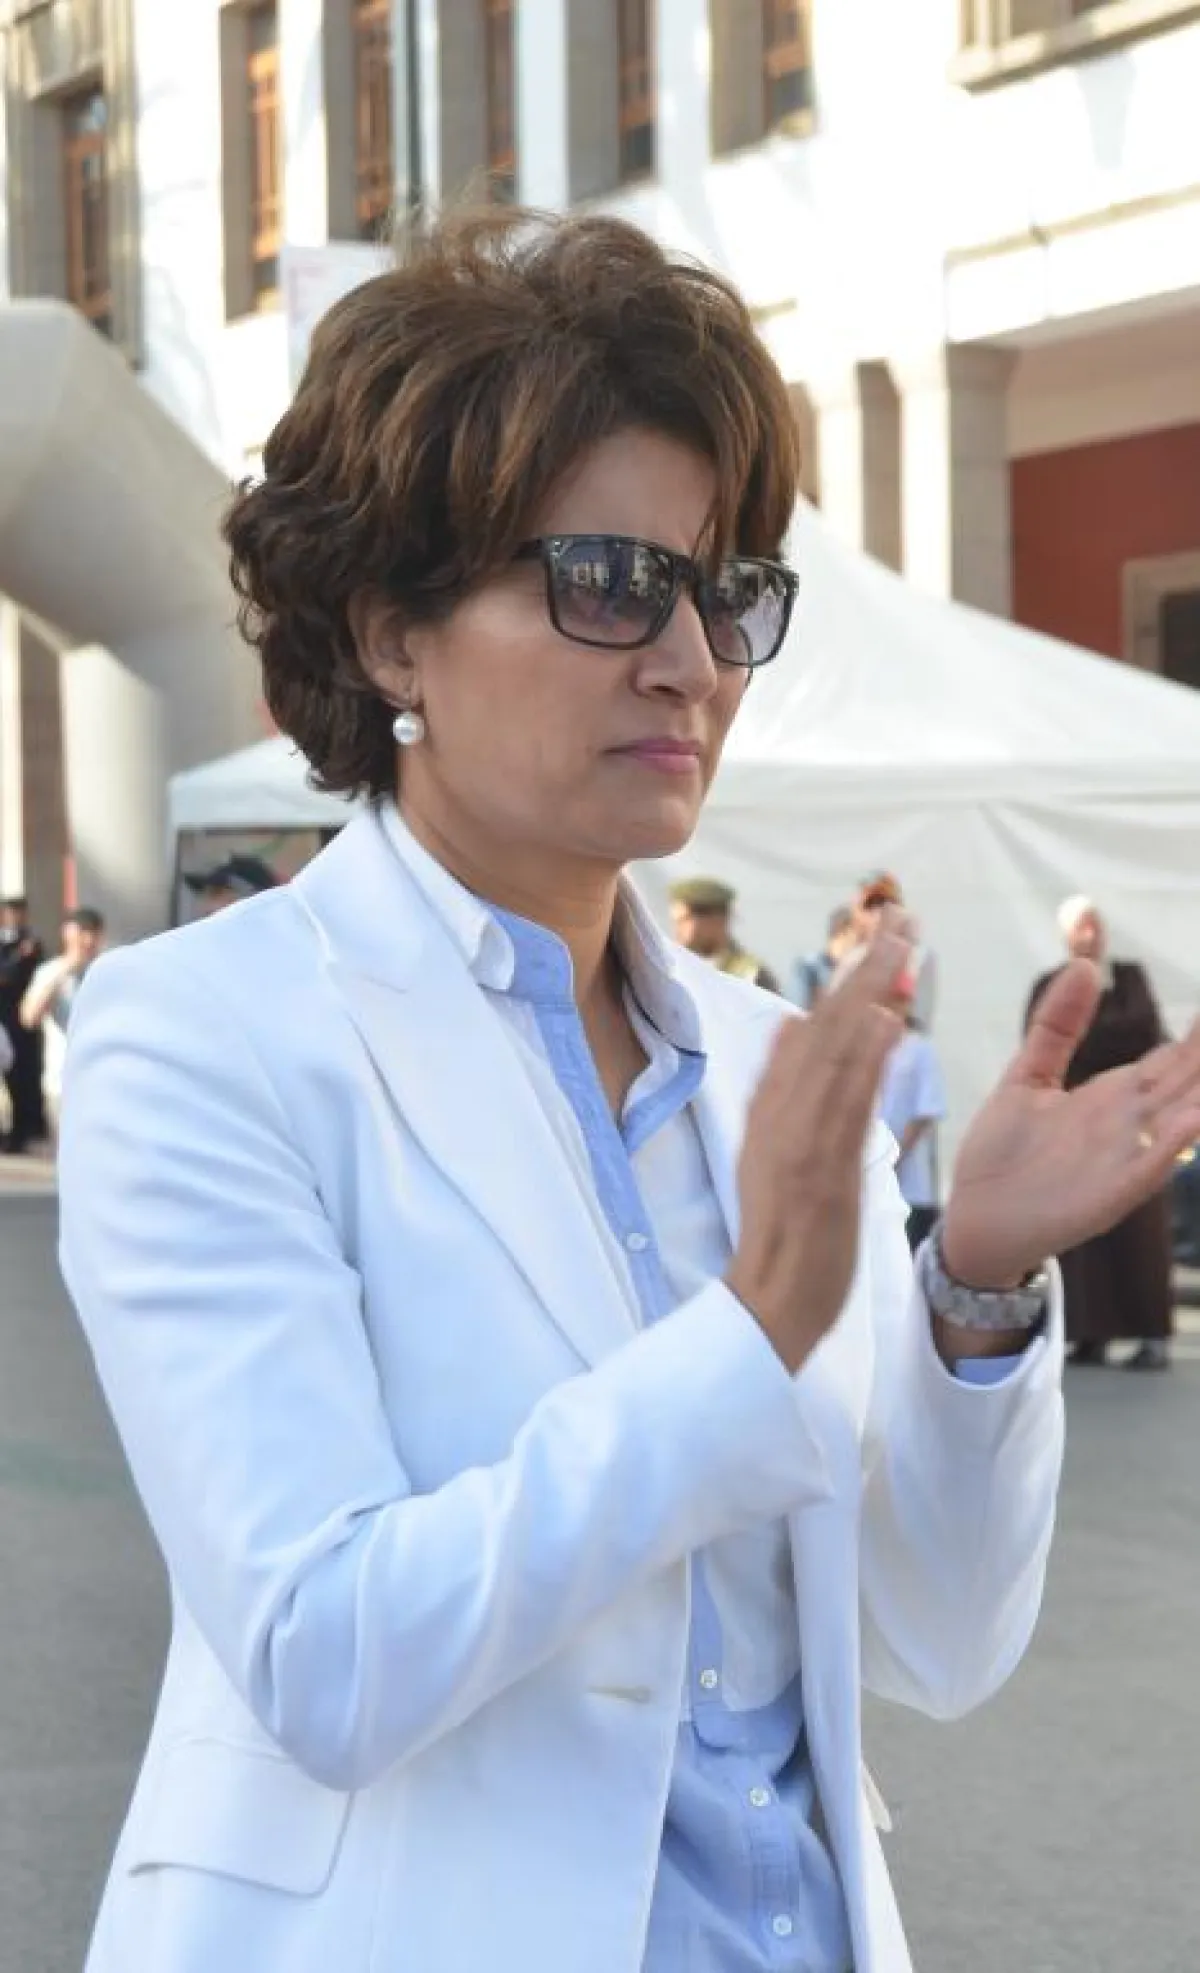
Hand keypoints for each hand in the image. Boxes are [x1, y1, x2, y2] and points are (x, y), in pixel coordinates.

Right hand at [726, 912, 910, 1372]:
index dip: (848, 978)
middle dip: (863, 968)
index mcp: (772, 1110)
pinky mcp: (821, 1173)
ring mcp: (800, 1143)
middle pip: (825, 1027)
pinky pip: (847, 1106)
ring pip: (836, 1054)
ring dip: (871, 995)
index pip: (812, 1029)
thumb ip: (779, 1090)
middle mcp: (781, 1117)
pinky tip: (892, 1021)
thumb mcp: (770, 1151)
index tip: (881, 933)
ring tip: (902, 945)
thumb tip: (788, 1026)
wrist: (767, 1307)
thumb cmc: (780, 1237)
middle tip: (900, 916)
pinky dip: (867, 1060)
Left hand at [944, 961, 1199, 1289]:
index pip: (1169, 1059)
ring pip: (1180, 1119)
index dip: (1198, 1034)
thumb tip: (1080, 965)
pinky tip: (1192, 1119)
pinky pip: (1148, 1166)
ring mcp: (1121, 1158)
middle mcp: (1126, 1125)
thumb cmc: (1002, 1154)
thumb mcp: (1027, 1076)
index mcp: (1111, 1097)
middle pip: (1184, 1082)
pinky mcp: (1108, 1193)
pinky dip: (1172, 1144)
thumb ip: (1056, 1026)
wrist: (975, 1220)